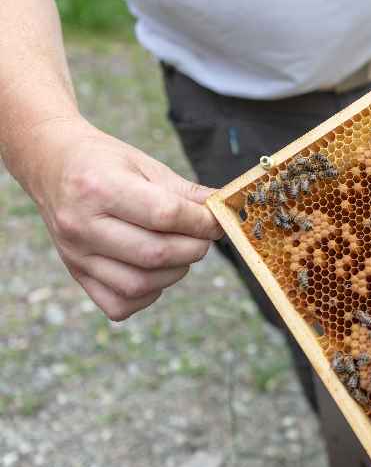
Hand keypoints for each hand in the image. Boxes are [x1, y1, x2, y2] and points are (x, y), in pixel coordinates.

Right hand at [24, 118, 222, 320]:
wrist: (52, 164)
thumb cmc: (104, 163)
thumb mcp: (145, 165)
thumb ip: (186, 192)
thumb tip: (223, 210)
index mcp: (99, 188)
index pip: (165, 215)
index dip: (201, 222)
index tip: (215, 220)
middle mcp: (82, 225)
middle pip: (154, 254)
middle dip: (194, 248)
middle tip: (202, 237)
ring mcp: (76, 254)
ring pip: (139, 284)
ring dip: (175, 272)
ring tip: (180, 251)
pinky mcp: (76, 273)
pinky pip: (119, 303)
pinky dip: (148, 294)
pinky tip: (155, 271)